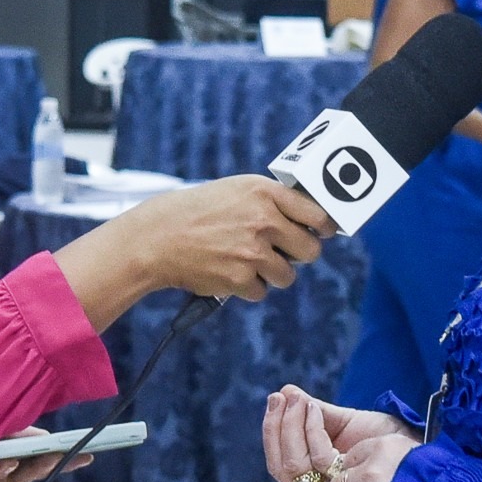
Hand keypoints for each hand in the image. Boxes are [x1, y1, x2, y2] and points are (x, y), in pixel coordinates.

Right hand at [99, 176, 330, 302]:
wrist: (157, 237)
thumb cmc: (198, 211)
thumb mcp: (237, 190)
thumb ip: (272, 201)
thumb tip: (310, 220)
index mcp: (265, 193)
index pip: (317, 214)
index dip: (325, 227)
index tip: (324, 232)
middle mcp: (264, 220)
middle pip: (310, 250)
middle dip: (299, 255)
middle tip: (283, 252)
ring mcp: (253, 251)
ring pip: (287, 276)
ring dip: (271, 274)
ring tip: (245, 260)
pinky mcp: (240, 279)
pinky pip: (261, 291)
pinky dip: (247, 287)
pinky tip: (227, 270)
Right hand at [262, 386, 420, 481]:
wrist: (417, 446)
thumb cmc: (384, 437)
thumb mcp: (346, 420)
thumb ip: (315, 412)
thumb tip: (285, 392)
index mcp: (316, 475)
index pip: (279, 465)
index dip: (272, 433)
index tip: (275, 399)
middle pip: (284, 468)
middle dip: (278, 429)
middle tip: (284, 398)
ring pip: (296, 466)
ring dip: (292, 427)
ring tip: (300, 400)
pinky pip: (320, 458)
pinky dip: (312, 429)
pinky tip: (316, 409)